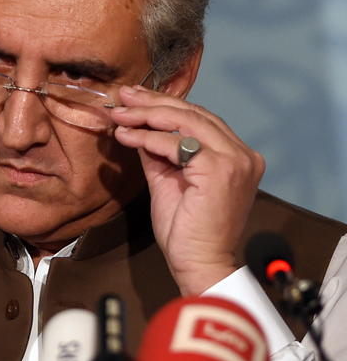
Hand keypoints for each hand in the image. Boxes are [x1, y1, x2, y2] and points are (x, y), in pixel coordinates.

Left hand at [112, 85, 264, 294]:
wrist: (199, 265)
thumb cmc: (186, 229)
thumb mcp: (168, 179)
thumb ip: (158, 151)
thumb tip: (137, 125)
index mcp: (235, 155)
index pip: (197, 118)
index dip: (164, 104)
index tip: (135, 98)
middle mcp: (242, 153)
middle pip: (192, 113)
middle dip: (153, 102)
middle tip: (124, 95)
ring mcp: (235, 160)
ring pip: (184, 122)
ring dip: (146, 115)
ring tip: (119, 113)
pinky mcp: (220, 170)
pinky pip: (176, 144)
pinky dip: (148, 137)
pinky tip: (126, 135)